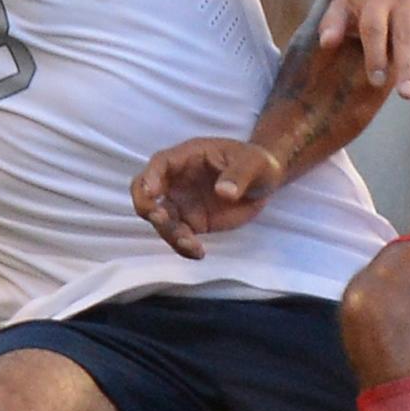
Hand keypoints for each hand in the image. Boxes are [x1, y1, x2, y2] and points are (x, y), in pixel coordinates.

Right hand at [131, 138, 284, 259]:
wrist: (263, 181)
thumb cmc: (256, 163)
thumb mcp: (254, 164)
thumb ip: (239, 175)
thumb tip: (224, 192)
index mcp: (188, 157)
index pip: (161, 163)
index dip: (151, 177)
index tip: (152, 192)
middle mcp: (177, 179)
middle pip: (145, 191)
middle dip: (146, 206)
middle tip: (161, 219)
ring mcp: (181, 202)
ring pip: (160, 219)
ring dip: (169, 233)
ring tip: (191, 245)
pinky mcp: (190, 222)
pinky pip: (178, 236)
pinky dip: (183, 246)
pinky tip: (198, 253)